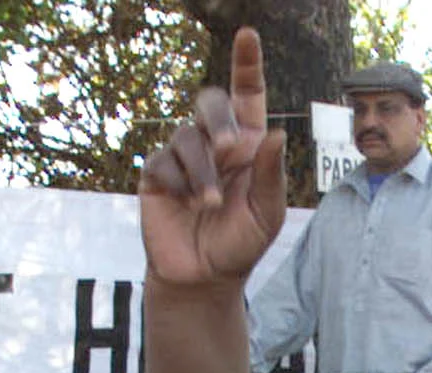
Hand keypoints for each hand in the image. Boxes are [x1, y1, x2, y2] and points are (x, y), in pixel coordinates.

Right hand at [139, 28, 287, 289]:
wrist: (205, 277)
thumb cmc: (240, 243)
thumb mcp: (267, 213)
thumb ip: (270, 175)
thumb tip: (275, 134)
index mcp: (246, 145)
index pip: (246, 95)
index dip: (246, 64)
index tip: (248, 35)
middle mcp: (213, 143)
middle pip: (210, 102)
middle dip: (218, 117)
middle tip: (229, 147)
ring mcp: (183, 157)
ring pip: (187, 136)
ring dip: (202, 170)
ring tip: (209, 204)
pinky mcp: (157, 176)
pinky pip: (163, 162)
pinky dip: (180, 182)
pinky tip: (188, 205)